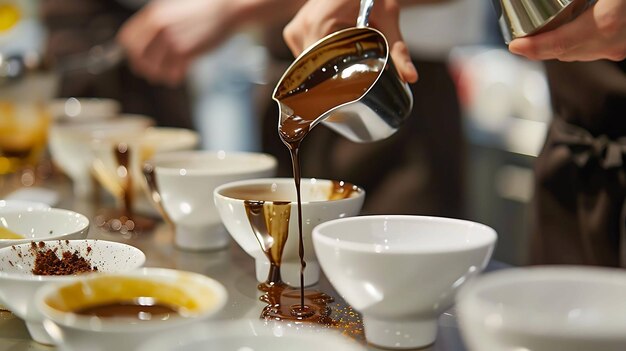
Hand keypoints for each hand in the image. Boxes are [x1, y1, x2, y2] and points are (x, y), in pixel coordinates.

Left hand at [117, 0, 240, 85]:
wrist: (226, 10)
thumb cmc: (201, 11)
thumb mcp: (172, 9)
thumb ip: (155, 23)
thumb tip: (141, 44)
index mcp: (152, 15)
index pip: (127, 40)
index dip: (131, 53)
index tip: (138, 59)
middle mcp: (159, 27)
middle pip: (138, 57)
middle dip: (144, 68)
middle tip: (153, 72)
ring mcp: (172, 40)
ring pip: (155, 69)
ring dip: (161, 75)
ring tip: (169, 74)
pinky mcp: (187, 51)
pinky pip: (173, 74)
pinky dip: (175, 78)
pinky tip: (181, 74)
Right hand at [283, 0, 417, 82]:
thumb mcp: (388, 17)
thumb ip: (398, 49)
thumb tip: (410, 78)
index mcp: (319, 24)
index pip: (317, 68)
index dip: (330, 86)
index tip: (345, 97)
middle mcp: (301, 27)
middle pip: (311, 71)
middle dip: (329, 81)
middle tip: (349, 86)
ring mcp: (294, 30)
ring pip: (306, 67)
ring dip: (324, 71)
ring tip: (343, 67)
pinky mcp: (292, 32)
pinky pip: (304, 57)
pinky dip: (319, 62)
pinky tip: (333, 59)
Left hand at [509, 0, 625, 61]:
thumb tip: (561, 1)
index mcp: (605, 23)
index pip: (559, 43)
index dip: (533, 47)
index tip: (515, 46)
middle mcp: (612, 42)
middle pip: (564, 53)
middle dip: (539, 49)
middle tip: (520, 42)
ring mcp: (620, 46)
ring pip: (578, 53)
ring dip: (556, 47)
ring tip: (536, 38)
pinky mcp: (624, 46)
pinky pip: (593, 49)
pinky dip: (575, 43)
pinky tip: (567, 32)